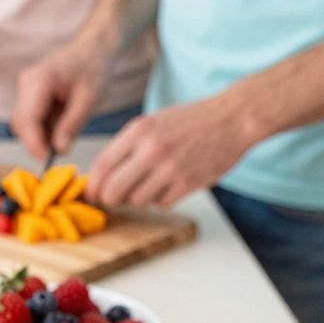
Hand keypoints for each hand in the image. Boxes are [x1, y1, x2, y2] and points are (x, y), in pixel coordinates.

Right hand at [11, 53, 106, 163]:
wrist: (94, 48)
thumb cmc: (94, 67)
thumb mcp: (90, 99)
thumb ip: (72, 125)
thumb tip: (58, 150)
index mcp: (40, 80)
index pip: (27, 119)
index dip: (34, 143)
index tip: (46, 160)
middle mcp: (27, 83)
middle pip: (21, 123)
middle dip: (37, 142)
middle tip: (60, 152)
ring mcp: (26, 88)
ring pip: (25, 124)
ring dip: (42, 136)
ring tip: (67, 131)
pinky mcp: (31, 94)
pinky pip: (32, 119)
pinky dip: (45, 129)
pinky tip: (63, 124)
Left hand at [86, 97, 250, 208]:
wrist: (232, 119)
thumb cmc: (191, 121)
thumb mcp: (153, 123)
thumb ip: (127, 146)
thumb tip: (102, 175)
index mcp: (138, 131)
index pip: (102, 166)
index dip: (92, 186)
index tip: (91, 194)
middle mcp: (151, 149)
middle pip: (114, 190)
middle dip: (110, 199)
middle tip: (113, 200)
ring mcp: (170, 168)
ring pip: (136, 200)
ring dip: (139, 198)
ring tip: (150, 184)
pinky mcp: (188, 183)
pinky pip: (161, 203)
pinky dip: (161, 199)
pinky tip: (169, 184)